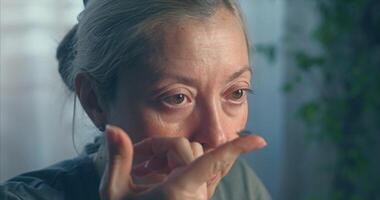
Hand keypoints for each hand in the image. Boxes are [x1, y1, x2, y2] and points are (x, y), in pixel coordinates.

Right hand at [99, 125, 266, 199]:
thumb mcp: (114, 193)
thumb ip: (117, 159)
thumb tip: (112, 127)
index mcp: (179, 191)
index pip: (213, 161)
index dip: (237, 149)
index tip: (260, 141)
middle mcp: (196, 194)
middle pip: (189, 148)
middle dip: (163, 148)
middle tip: (139, 164)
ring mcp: (200, 197)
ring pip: (197, 156)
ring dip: (173, 156)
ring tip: (149, 171)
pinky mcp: (199, 198)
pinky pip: (207, 170)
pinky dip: (197, 161)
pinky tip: (169, 166)